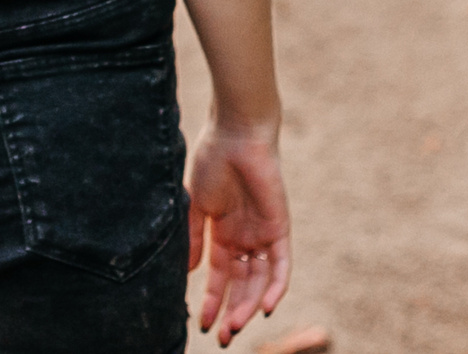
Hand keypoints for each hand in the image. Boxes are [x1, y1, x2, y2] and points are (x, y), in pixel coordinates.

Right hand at [185, 124, 290, 344]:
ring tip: (235, 327)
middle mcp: (245, 239)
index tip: (199, 322)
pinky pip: (281, 266)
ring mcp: (263, 235)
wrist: (235, 135)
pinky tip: (263, 308)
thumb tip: (186, 273)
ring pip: (260, 282)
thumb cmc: (212, 161)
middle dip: (231, 312)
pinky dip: (275, 288)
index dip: (210, 300)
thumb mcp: (195, 205)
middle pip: (242, 286)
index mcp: (223, 233)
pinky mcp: (279, 229)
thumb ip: (193, 238)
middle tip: (221, 336)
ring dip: (249, 306)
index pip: (220, 277)